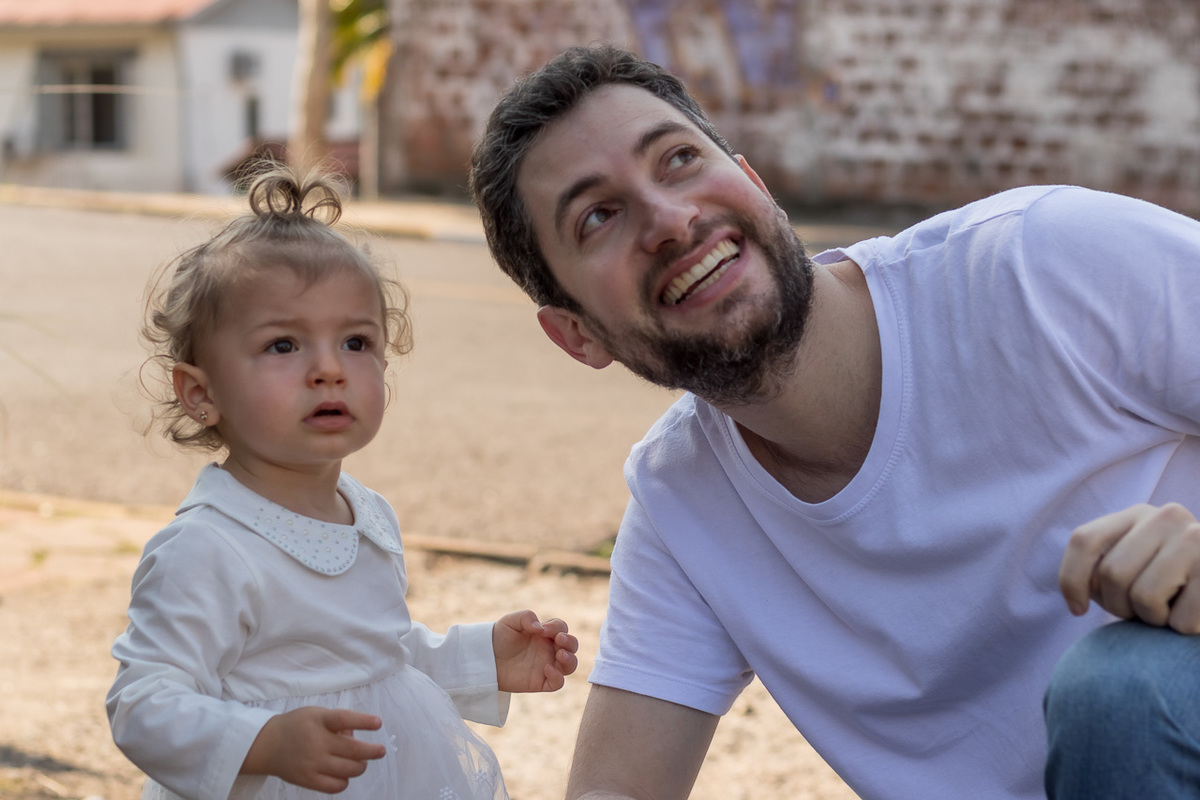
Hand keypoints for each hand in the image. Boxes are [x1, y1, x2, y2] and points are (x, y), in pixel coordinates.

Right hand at [241, 706, 385, 792]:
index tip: (378, 723)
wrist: (267, 745)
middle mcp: (316, 742)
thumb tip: (357, 735)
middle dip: (372, 751)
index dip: (363, 722)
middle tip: (380, 751)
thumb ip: (337, 722)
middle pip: (353, 750)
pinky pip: (336, 786)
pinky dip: (346, 781)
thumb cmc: (298, 726)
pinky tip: (345, 774)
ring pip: (349, 770)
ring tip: (361, 762)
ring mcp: (312, 763)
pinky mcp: (308, 780)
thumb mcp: (316, 714)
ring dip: (361, 766)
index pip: (344, 719)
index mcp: (319, 720)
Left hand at [493, 610, 578, 692]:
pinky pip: (557, 683)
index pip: (561, 628)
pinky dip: (558, 677)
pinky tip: (547, 669)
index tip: (544, 629)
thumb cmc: (499, 637)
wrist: (485, 658)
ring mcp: (546, 666)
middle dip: (570, 642)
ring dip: (570, 660)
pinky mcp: (540, 682)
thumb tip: (541, 628)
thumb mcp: (510, 621)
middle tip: (559, 639)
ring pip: (569, 665)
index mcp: (545, 634)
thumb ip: (526, 618)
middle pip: (571, 646)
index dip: (557, 627)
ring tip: (560, 655)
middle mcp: (549, 649)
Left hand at [1060, 503, 1199, 633]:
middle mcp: (1167, 517)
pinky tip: (1193, 613)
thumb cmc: (1169, 586)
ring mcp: (1196, 540)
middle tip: (1139, 611)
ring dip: (1151, 619)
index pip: (1085, 540)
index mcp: (1137, 514)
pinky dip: (1182, 628)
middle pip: (1112, 574)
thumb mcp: (1133, 566)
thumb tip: (1076, 600)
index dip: (1071, 580)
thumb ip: (1102, 570)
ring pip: (1144, 596)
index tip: (1077, 610)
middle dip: (1118, 606)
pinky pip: (1181, 620)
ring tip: (1167, 610)